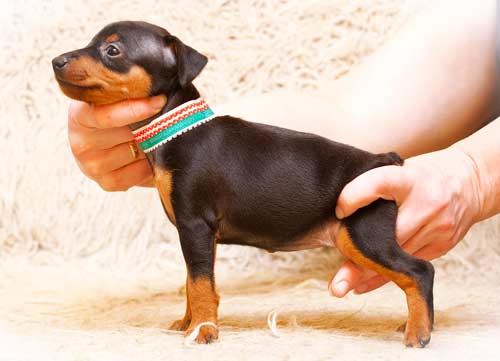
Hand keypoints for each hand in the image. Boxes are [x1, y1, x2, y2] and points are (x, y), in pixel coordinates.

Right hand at [67, 95, 166, 190]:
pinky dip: (149, 165)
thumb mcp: (119, 98)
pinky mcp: (107, 183)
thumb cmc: (120, 112)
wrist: (115, 140)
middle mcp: (79, 142)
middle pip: (126, 135)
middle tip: (166, 117)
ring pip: (135, 153)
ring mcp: (91, 166)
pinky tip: (147, 155)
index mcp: (79, 114)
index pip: (104, 115)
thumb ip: (131, 94)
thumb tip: (159, 96)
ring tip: (152, 135)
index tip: (159, 101)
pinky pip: (138, 174)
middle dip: (149, 126)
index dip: (134, 109)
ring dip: (150, 145)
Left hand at [329, 148, 481, 296]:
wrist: (471, 181)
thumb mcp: (400, 169)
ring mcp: (438, 227)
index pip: (379, 182)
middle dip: (359, 259)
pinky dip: (387, 275)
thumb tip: (339, 210)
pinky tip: (365, 283)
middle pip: (389, 236)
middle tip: (336, 281)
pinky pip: (410, 266)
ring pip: (398, 257)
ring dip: (368, 272)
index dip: (356, 196)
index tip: (339, 210)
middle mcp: (428, 203)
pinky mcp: (443, 244)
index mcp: (411, 178)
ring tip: (343, 285)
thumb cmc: (424, 174)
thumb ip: (375, 185)